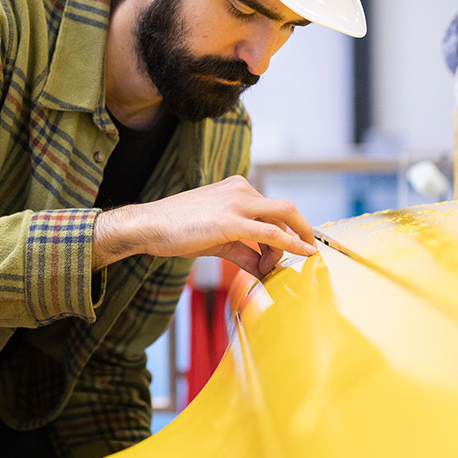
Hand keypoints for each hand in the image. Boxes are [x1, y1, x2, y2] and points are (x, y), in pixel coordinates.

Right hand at [91, 175, 316, 278]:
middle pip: (286, 210)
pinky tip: (302, 253)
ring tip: (272, 268)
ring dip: (287, 247)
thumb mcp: (217, 239)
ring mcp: (236, 203)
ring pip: (282, 220)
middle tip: (307, 253)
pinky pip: (271, 233)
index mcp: (237, 189)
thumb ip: (245, 251)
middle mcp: (241, 190)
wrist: (149, 226)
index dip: (287, 233)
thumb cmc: (177, 231)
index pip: (273, 209)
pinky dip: (291, 244)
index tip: (287, 253)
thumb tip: (264, 269)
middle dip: (302, 232)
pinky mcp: (231, 221)